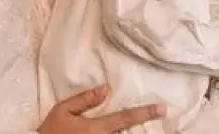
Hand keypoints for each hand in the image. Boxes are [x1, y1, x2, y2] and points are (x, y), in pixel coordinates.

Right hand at [38, 84, 165, 133]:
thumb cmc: (50, 132)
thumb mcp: (62, 110)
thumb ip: (85, 99)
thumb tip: (106, 88)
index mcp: (96, 128)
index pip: (125, 118)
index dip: (145, 112)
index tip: (162, 109)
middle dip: (146, 131)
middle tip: (168, 124)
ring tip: (152, 130)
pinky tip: (132, 133)